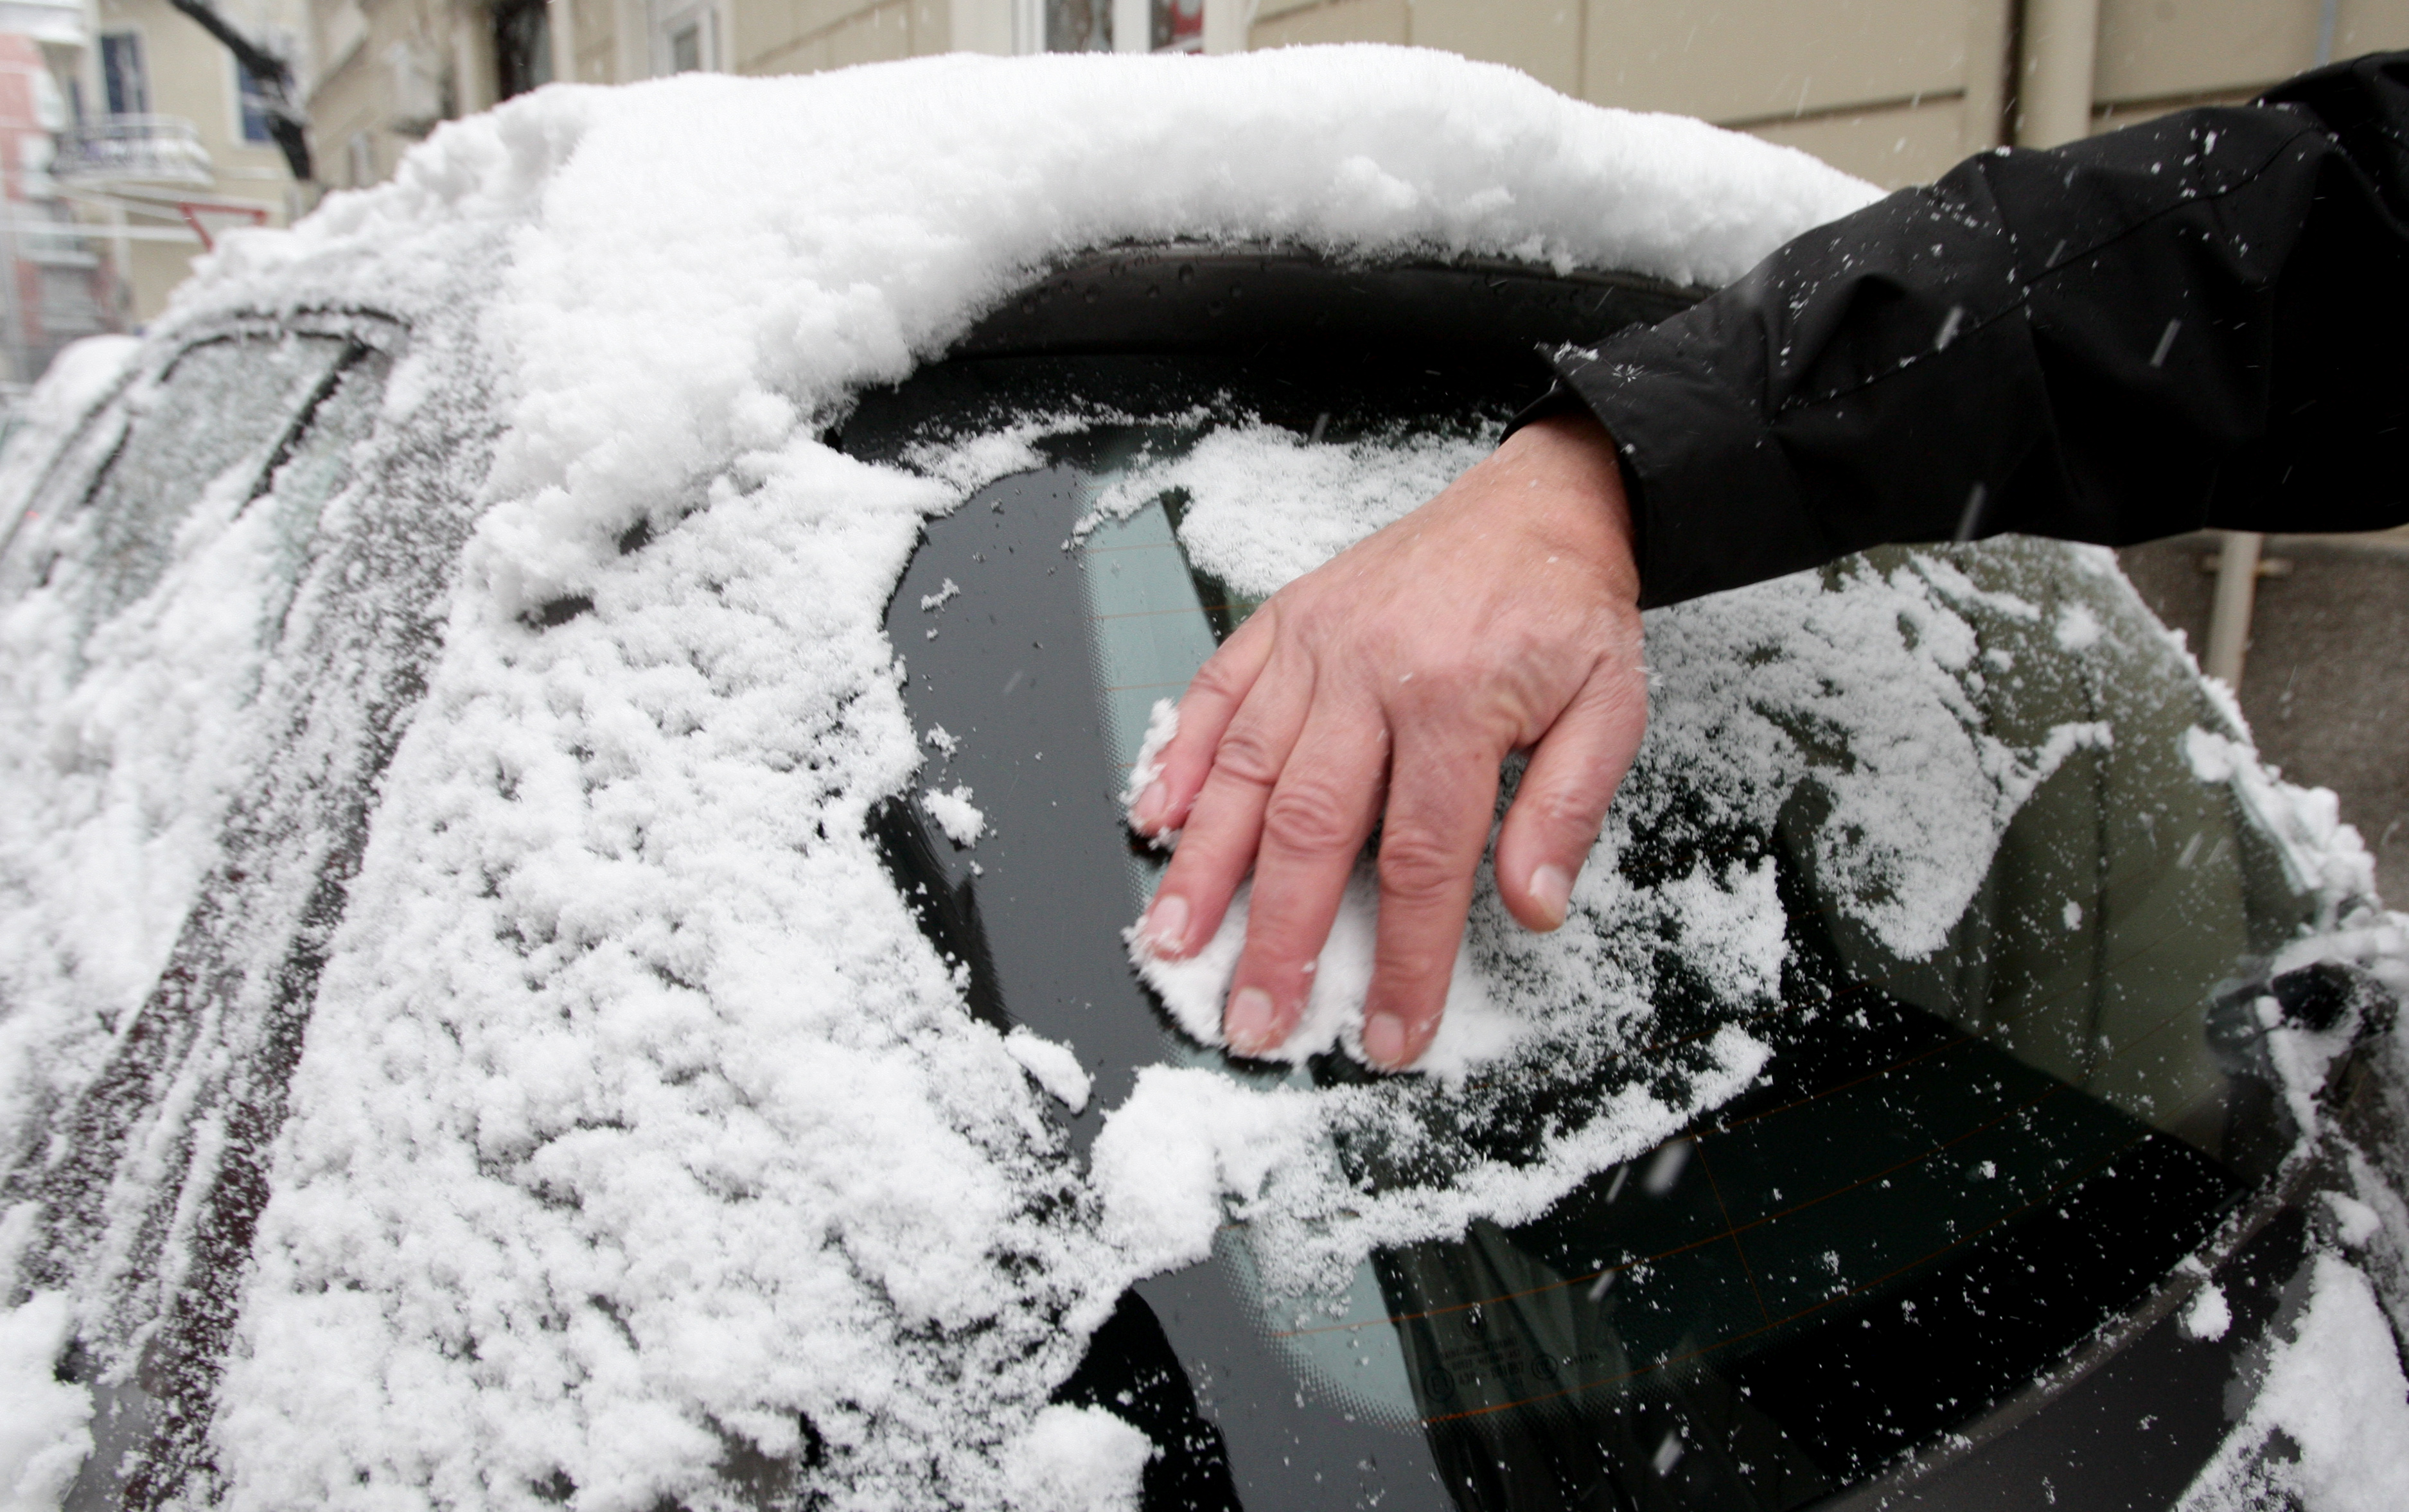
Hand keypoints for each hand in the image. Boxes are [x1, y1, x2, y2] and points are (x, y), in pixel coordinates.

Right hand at [1128, 412, 1646, 1068]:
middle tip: (1254, 1018)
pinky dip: (1181, 757)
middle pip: (1311, 828)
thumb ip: (1567, 809)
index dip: (1401, 958)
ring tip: (1174, 939)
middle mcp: (1370, 671)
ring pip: (1246, 769)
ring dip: (1203, 865)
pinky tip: (1154, 819)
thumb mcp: (1610, 706)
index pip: (1422, 860)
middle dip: (1277, 938)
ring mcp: (1317, 642)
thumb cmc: (1566, 610)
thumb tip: (1532, 906)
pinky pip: (1218, 692)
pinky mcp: (1285, 619)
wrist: (1541, 501)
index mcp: (1456, 701)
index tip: (1387, 1032)